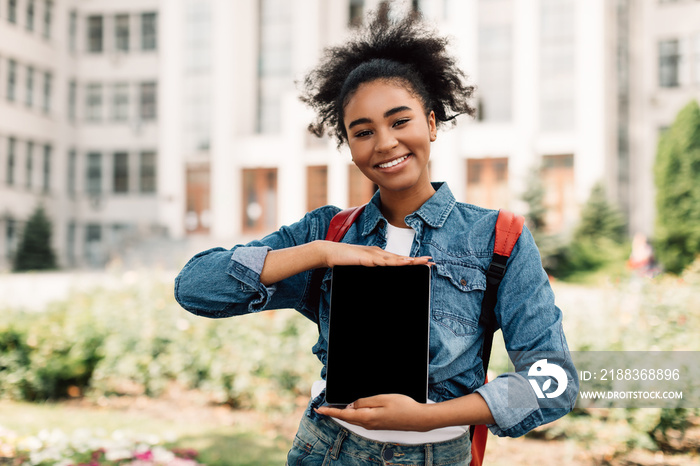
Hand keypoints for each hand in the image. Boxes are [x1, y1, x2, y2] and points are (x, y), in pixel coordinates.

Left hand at [315, 394, 433, 430]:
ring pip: (354, 418)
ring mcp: (374, 425)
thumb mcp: (382, 399)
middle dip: (334, 412)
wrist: (418, 418)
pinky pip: (361, 419)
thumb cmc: (403, 407)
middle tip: (323, 408)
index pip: (344, 415)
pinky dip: (353, 414)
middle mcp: (368, 424)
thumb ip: (364, 401)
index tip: (319, 410)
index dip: (330, 412)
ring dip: (344, 413)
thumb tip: (351, 405)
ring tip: (335, 407)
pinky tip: (353, 409)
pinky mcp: (378, 424)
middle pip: (347, 418)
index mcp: (367, 417)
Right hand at [320, 241, 431, 267]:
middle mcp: (379, 253)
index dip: (413, 261)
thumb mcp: (361, 266)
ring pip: (395, 259)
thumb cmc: (344, 261)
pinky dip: (395, 262)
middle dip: (417, 260)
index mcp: (379, 256)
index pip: (399, 259)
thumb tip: (378, 273)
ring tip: (422, 262)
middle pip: (401, 258)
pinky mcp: (367, 258)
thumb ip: (370, 268)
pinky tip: (404, 262)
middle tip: (431, 262)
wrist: (330, 252)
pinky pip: (384, 261)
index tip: (425, 263)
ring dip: (409, 260)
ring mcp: (374, 254)